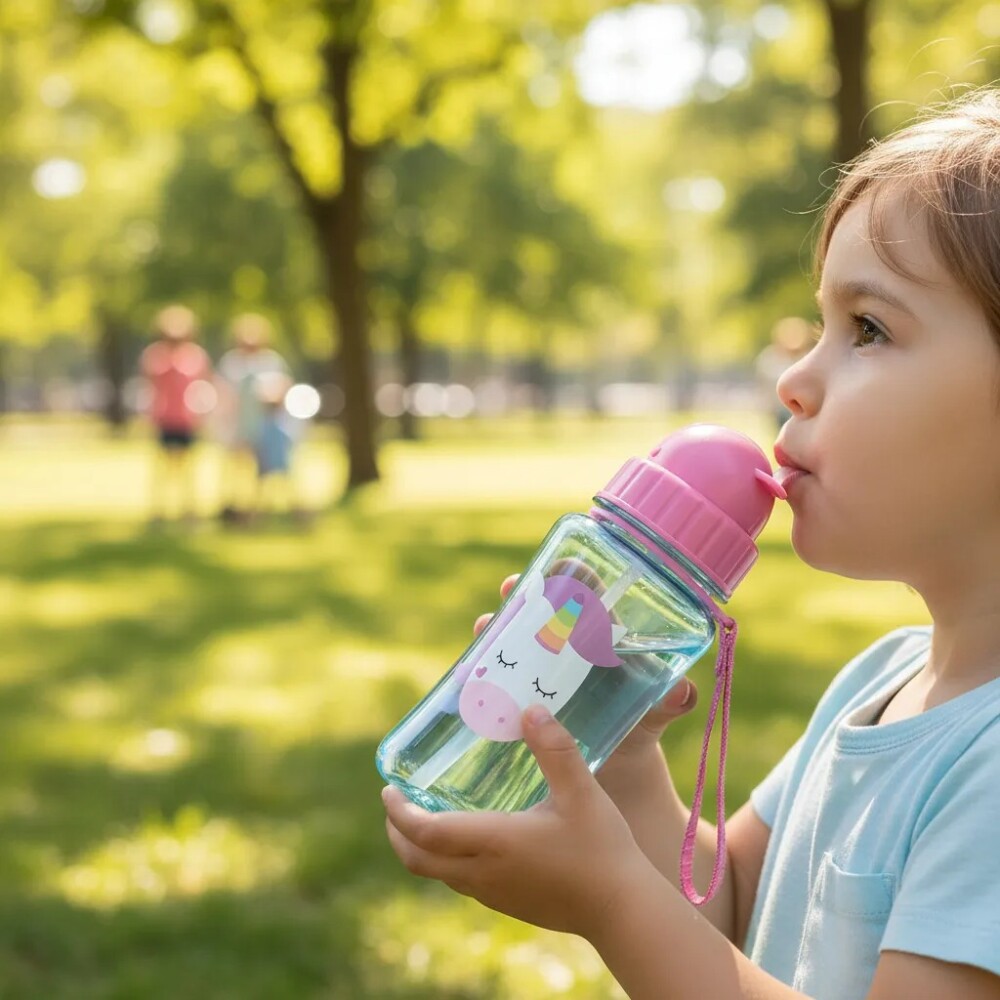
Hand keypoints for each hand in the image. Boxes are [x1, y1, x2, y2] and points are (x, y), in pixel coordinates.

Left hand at [383, 704, 656, 937]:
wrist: (622, 912)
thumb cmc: (602, 850)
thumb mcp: (581, 792)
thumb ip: (555, 749)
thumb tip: (531, 709)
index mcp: (493, 843)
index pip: (425, 832)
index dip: (399, 812)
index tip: (387, 789)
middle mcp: (483, 873)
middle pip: (417, 860)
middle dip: (398, 832)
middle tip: (396, 802)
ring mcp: (493, 894)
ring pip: (437, 874)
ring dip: (421, 847)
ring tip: (426, 815)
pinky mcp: (507, 904)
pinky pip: (460, 881)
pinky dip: (445, 859)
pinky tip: (469, 839)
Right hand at [474, 575, 698, 772]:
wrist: (618, 774)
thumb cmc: (641, 728)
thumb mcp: (656, 713)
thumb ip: (671, 703)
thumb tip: (682, 692)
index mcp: (600, 636)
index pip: (584, 594)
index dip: (569, 576)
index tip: (556, 568)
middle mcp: (566, 647)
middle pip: (540, 609)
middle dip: (523, 596)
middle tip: (511, 592)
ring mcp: (540, 671)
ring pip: (513, 638)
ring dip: (496, 629)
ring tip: (484, 630)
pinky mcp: (520, 698)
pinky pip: (499, 676)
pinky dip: (483, 670)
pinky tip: (471, 673)